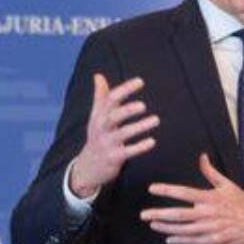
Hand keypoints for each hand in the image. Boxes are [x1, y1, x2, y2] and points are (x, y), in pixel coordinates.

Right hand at [69, 74, 159, 197]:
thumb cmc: (97, 136)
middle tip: (143, 105)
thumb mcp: (96, 117)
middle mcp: (101, 128)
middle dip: (127, 110)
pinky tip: (152, 141)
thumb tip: (98, 75)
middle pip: (113, 116)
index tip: (140, 81)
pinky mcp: (113, 158)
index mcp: (99, 115)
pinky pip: (127, 152)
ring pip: (123, 134)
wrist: (87, 167)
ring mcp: (107, 143)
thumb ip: (100, 96)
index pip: (110, 99)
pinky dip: (139, 147)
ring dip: (139, 127)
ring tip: (156, 120)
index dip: (125, 89)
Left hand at [141, 153, 243, 243]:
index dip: (167, 190)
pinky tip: (169, 238)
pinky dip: (180, 240)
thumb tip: (202, 157)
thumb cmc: (242, 203)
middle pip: (179, 214)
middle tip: (144, 214)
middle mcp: (208, 213)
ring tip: (152, 224)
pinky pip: (194, 241)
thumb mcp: (227, 185)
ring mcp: (211, 228)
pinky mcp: (215, 240)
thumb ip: (211, 172)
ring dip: (166, 227)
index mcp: (210, 198)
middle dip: (159, 214)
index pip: (184, 192)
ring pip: (183, 229)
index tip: (152, 188)